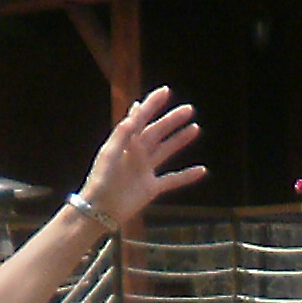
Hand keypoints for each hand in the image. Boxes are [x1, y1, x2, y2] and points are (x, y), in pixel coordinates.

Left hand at [77, 88, 205, 227]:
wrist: (99, 211)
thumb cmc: (101, 181)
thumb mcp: (109, 154)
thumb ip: (122, 134)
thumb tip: (135, 112)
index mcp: (125, 143)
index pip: (141, 118)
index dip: (152, 104)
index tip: (165, 91)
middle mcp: (136, 153)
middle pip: (157, 132)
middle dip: (172, 120)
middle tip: (189, 109)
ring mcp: (145, 170)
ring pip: (166, 151)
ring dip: (180, 140)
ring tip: (195, 128)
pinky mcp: (151, 188)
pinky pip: (172, 180)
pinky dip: (187, 176)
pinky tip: (202, 171)